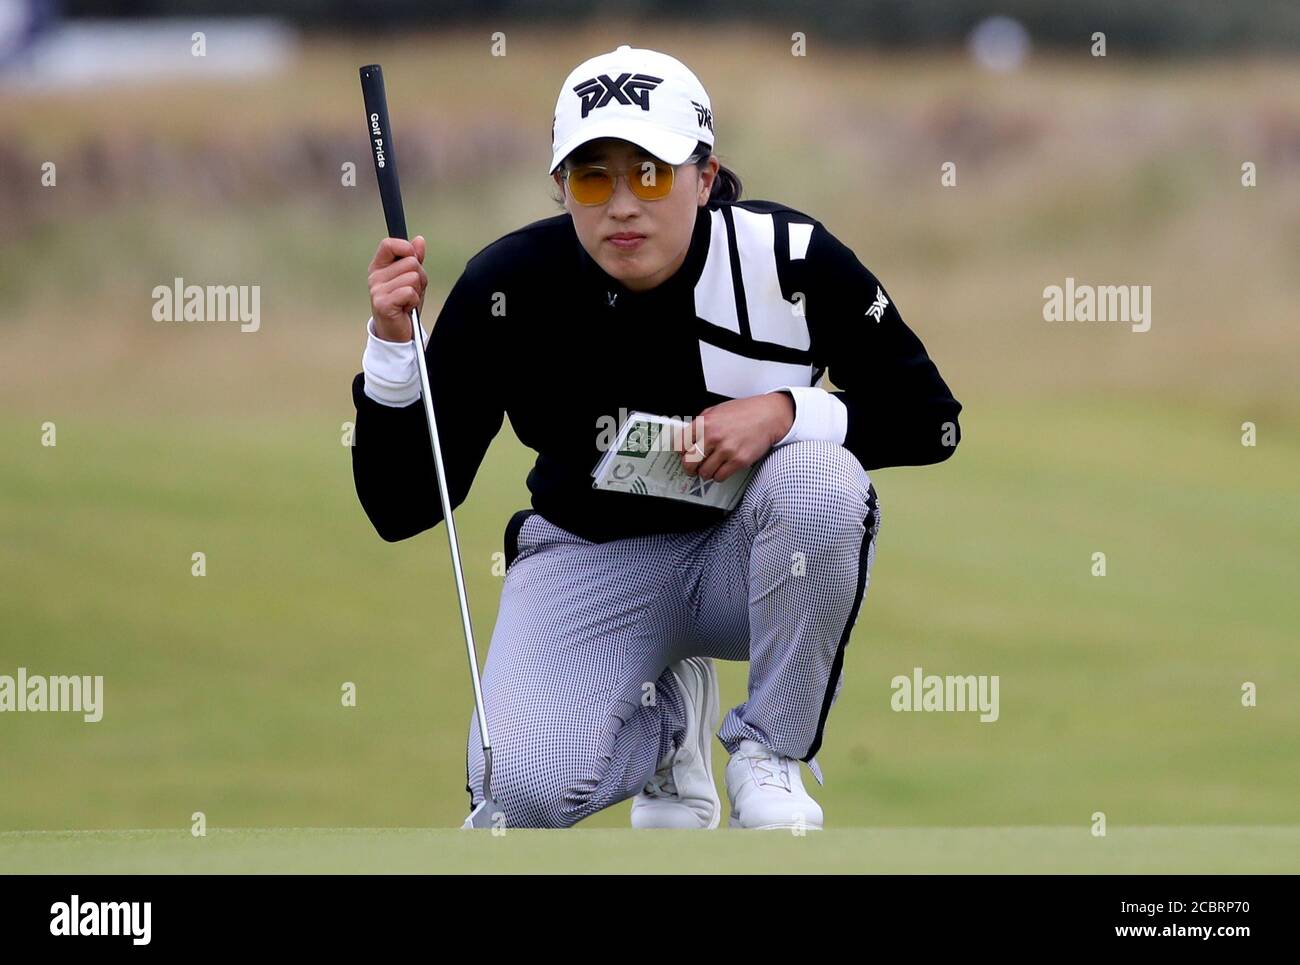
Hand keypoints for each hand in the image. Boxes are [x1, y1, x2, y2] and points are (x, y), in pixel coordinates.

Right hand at [368, 235, 427, 342]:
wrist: (397, 333)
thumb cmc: (404, 304)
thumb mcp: (412, 278)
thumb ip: (415, 259)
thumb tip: (419, 240)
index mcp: (379, 267)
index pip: (388, 244)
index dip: (406, 248)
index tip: (413, 259)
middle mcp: (375, 277)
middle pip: (410, 262)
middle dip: (419, 277)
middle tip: (411, 291)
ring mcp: (377, 290)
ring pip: (413, 277)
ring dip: (417, 290)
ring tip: (408, 300)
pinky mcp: (383, 304)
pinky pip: (410, 292)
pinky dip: (414, 301)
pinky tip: (406, 308)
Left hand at [678, 393, 793, 481]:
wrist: (768, 416)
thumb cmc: (745, 412)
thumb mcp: (717, 410)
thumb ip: (701, 423)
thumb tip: (688, 438)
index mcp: (705, 423)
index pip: (680, 444)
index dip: (680, 452)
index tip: (684, 455)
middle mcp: (713, 436)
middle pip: (689, 462)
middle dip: (689, 467)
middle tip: (693, 468)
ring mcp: (726, 450)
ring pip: (704, 472)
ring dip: (706, 472)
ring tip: (711, 467)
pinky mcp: (738, 461)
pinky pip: (719, 477)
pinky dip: (718, 475)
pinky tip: (722, 468)